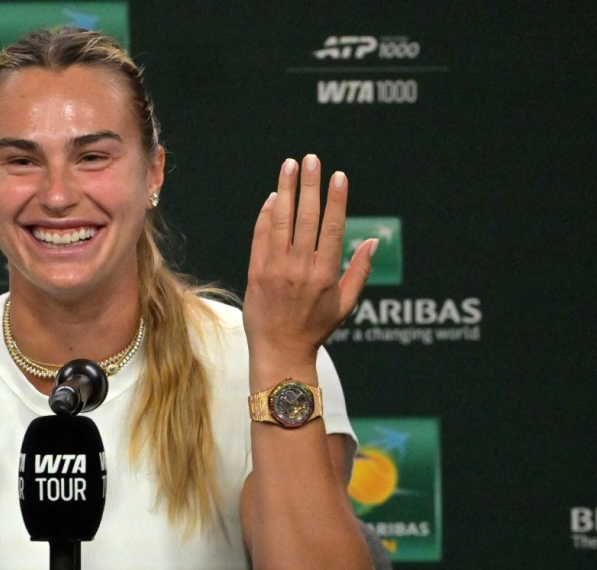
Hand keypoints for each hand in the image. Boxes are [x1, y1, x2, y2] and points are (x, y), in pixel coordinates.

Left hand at [243, 155, 375, 371]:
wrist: (280, 351)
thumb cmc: (315, 329)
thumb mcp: (345, 304)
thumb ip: (359, 271)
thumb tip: (373, 241)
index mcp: (325, 275)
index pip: (332, 228)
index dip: (335, 200)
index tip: (338, 176)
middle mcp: (300, 269)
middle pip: (306, 218)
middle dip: (309, 186)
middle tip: (311, 159)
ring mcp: (276, 270)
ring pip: (281, 222)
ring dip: (285, 191)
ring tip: (289, 166)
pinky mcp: (256, 273)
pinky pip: (260, 237)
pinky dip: (266, 216)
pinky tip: (273, 197)